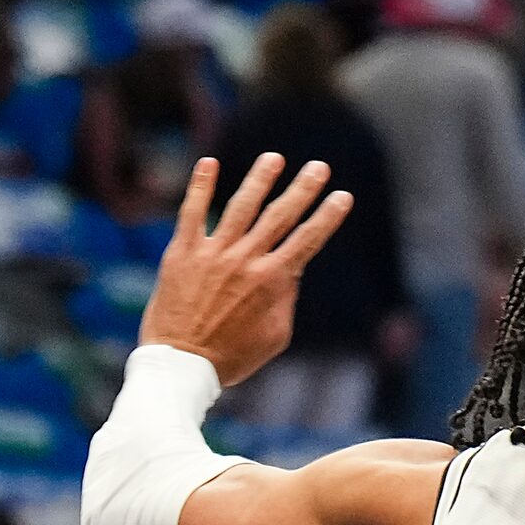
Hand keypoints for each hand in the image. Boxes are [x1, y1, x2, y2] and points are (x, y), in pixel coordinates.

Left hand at [139, 154, 352, 387]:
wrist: (181, 365)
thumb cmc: (232, 357)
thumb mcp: (276, 335)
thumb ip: (285, 299)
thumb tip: (289, 272)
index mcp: (273, 280)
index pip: (307, 239)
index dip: (327, 216)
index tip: (343, 196)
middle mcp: (245, 260)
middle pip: (280, 215)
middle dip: (303, 189)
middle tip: (319, 167)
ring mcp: (212, 253)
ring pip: (240, 206)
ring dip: (260, 179)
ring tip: (274, 159)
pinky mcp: (182, 254)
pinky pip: (191, 213)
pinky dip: (200, 187)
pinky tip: (210, 163)